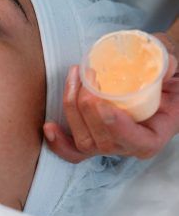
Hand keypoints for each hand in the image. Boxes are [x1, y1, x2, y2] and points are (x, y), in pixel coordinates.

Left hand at [44, 32, 178, 162]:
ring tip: (75, 77)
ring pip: (84, 140)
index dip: (118, 127)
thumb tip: (164, 64)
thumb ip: (168, 66)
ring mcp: (108, 144)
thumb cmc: (163, 77)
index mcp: (154, 135)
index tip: (105, 105)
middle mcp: (129, 146)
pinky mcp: (92, 138)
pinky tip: (49, 126)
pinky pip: (73, 150)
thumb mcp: (171, 68)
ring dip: (73, 108)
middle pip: (103, 140)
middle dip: (89, 107)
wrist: (154, 81)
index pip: (138, 142)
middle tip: (88, 75)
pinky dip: (59, 142)